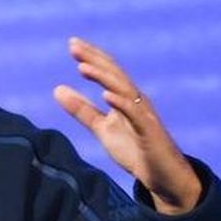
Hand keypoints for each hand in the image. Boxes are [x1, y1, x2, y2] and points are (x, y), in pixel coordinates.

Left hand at [52, 37, 200, 214]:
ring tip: (83, 67)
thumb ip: (82, 110)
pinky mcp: (149, 132)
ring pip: (123, 90)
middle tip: (74, 45)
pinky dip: (120, 103)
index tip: (72, 44)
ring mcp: (144, 115)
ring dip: (103, 77)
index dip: (91, 57)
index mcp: (125, 98)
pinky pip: (135, 114)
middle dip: (94, 59)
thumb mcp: (103, 128)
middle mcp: (136, 100)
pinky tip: (105, 95)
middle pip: (114, 74)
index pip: (108, 72)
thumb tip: (57, 89)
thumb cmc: (135, 150)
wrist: (162, 177)